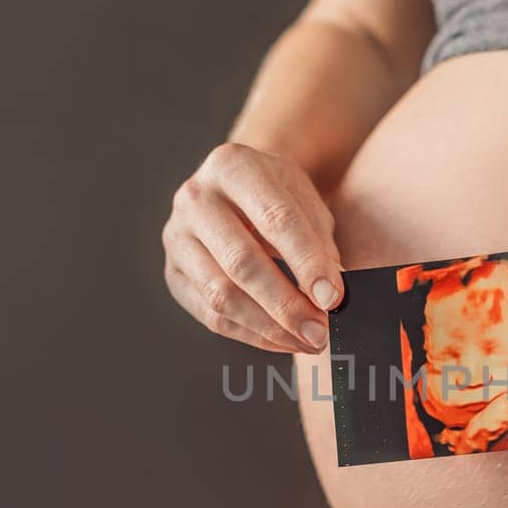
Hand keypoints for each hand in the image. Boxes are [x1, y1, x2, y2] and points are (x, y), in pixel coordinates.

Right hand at [163, 143, 343, 352]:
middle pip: (241, 261)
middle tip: (321, 331)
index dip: (307, 262)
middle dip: (286, 304)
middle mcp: (195, 197)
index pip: (275, 218)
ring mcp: (177, 236)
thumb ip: (320, 244)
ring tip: (308, 340)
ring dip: (269, 327)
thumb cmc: (279, 198)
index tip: (333, 297)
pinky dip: (252, 335)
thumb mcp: (307, 203)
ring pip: (221, 295)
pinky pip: (210, 315)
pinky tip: (284, 341)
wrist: (238, 191)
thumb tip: (331, 296)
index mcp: (233, 166)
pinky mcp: (173, 273)